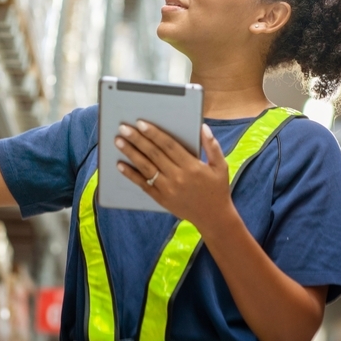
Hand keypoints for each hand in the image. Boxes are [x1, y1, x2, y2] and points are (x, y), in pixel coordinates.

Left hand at [115, 121, 233, 228]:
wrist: (213, 217)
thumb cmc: (217, 189)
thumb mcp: (221, 166)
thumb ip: (212, 146)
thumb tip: (203, 127)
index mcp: (192, 166)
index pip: (169, 146)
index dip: (154, 134)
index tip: (141, 123)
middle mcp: (178, 177)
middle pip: (154, 154)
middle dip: (137, 139)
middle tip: (123, 128)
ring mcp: (168, 189)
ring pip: (146, 168)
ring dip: (131, 153)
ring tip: (119, 141)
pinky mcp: (161, 199)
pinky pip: (143, 185)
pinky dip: (131, 175)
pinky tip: (120, 165)